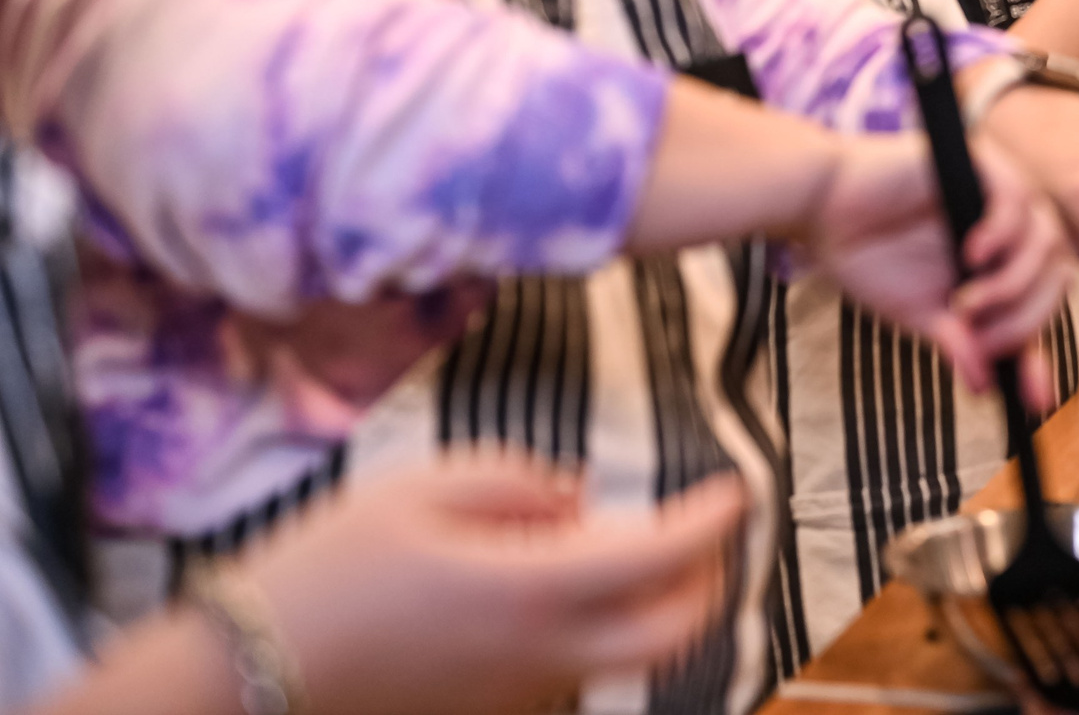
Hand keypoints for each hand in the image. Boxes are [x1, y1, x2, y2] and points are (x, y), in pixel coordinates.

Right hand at [243, 456, 745, 714]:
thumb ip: (519, 482)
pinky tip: (564, 582)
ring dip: (656, 602)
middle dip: (712, 576)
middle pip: (676, 629)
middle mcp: (541, 652)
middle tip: (708, 527)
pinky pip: (574, 668)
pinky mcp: (490, 709)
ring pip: (629, 655)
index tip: (737, 485)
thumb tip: (578, 497)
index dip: (715, 519)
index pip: (665, 557)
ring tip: (639, 545)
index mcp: (531, 587)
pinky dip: (598, 625)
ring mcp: (519, 691)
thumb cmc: (327, 570)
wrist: (246, 677)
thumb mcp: (420, 488)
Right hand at [803, 132, 1068, 394]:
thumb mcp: (920, 313)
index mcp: (1001, 263)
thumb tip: (983, 386)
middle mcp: (1009, 228)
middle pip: (1057, 274)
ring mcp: (999, 194)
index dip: (1041, 350)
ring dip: (1013, 283)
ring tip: (966, 303)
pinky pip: (1016, 196)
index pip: (1043, 305)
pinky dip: (1003, 232)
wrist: (819, 211)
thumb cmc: (866, 254)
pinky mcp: (981, 162)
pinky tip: (971, 254)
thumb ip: (959, 342)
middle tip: (981, 339)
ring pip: (1048, 238)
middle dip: (1025, 319)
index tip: (1032, 397)